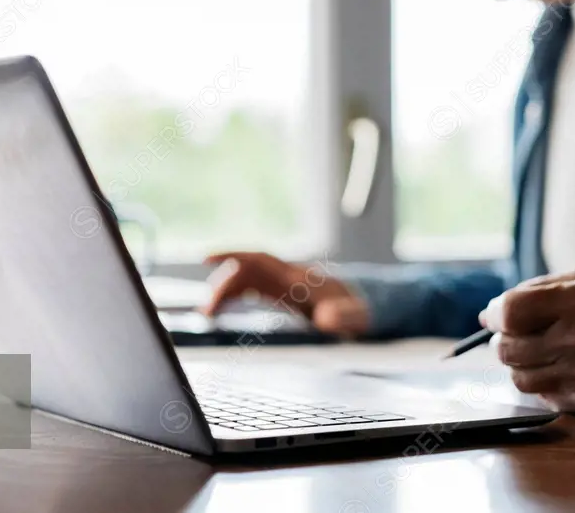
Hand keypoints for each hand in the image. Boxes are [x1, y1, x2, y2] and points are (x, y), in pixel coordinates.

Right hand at [202, 252, 369, 336]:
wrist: (368, 307)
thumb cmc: (361, 312)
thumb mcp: (357, 317)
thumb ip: (344, 316)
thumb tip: (324, 318)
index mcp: (300, 279)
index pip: (260, 260)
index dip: (233, 256)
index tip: (207, 258)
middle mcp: (287, 277)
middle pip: (245, 272)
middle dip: (222, 287)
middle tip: (206, 312)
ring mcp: (283, 285)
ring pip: (244, 281)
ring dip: (224, 293)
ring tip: (207, 314)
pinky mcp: (282, 295)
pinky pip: (250, 290)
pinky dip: (232, 298)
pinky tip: (220, 310)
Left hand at [479, 267, 574, 414]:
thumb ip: (539, 291)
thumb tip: (492, 311)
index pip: (511, 312)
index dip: (494, 313)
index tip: (493, 314)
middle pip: (508, 348)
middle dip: (502, 339)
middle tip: (512, 333)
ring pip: (520, 377)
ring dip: (518, 364)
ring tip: (534, 351)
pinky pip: (544, 397)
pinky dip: (541, 383)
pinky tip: (557, 368)